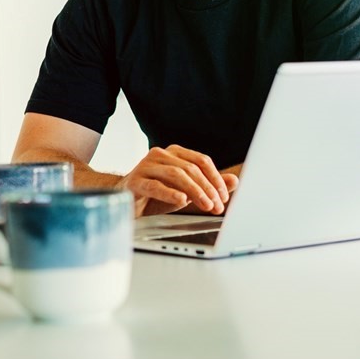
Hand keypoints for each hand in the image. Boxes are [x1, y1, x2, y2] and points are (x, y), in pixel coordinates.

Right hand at [119, 145, 238, 216]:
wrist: (125, 202)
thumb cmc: (155, 195)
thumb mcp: (186, 191)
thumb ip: (208, 185)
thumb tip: (234, 181)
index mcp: (174, 153)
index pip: (201, 161)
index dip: (216, 178)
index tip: (224, 197)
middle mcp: (160, 155)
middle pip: (191, 168)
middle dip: (208, 188)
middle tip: (217, 205)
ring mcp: (146, 166)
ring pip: (176, 175)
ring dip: (195, 192)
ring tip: (206, 205)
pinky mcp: (135, 181)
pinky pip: (155, 185)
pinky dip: (170, 193)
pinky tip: (181, 200)